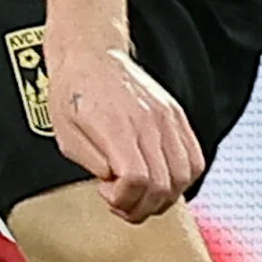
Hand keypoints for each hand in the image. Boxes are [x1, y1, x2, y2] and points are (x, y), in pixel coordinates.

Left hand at [44, 24, 206, 220]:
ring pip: (185, 176)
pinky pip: (195, 158)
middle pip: (163, 185)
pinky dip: (183, 179)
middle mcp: (149, 122)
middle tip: (123, 204)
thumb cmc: (73, 93)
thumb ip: (93, 166)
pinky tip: (160, 179)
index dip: (123, 199)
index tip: (107, 194)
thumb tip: (116, 186)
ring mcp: (167, 118)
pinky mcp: (177, 116)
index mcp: (117, 127)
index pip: (136, 180)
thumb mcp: (66, 137)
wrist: (91, 55)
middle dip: (142, 207)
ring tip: (142, 194)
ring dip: (164, 197)